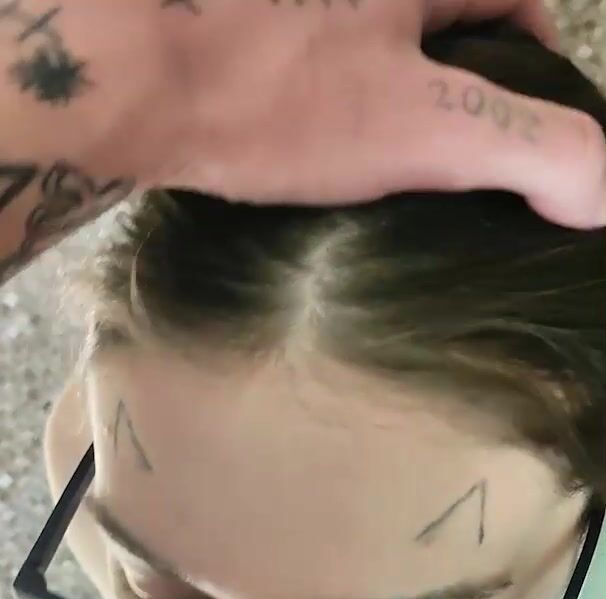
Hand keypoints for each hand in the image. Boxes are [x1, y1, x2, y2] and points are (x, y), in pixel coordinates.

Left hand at [148, 0, 605, 226]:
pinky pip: (319, 42)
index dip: (535, 56)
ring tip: (377, 153)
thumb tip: (603, 191)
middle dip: (461, 69)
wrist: (116, 72)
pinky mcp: (248, 19)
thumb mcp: (423, 128)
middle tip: (447, 151)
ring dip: (393, 77)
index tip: (521, 122)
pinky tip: (310, 130)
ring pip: (380, 29)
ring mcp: (308, 4)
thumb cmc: (272, 94)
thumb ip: (531, 148)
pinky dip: (331, 80)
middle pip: (448, 11)